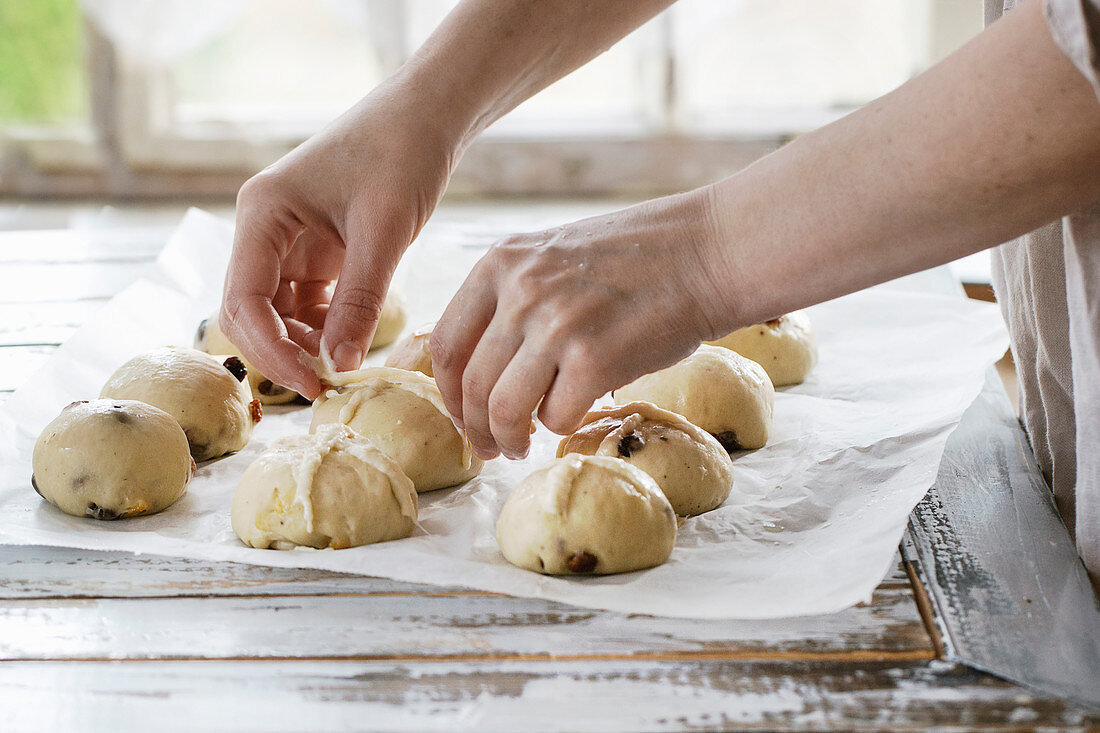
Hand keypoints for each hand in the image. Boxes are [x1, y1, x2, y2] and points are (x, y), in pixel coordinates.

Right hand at [220, 74, 461, 397]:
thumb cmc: (401, 154)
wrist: (426, 117)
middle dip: (281, 351)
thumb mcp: (384, 231)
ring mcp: (287, 241)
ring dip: (304, 343)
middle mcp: (264, 228)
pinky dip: (324, 327)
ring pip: (277, 312)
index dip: (271, 350)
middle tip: (325, 387)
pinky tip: (350, 341)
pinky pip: (306, 302)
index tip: (312, 383)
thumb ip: (360, 299)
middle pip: (250, 311)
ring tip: (343, 365)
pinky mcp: (315, 251)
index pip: (244, 300)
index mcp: (262, 213)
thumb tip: (339, 365)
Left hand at [431, 189, 732, 460]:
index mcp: (500, 263)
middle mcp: (520, 291)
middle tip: (490, 447)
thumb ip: (512, 298)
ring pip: (504, 409)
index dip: (448, 393)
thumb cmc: (636, 259)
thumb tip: (480, 367)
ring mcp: (555, 325)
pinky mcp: (595, 359)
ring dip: (508, 439)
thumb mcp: (553, 256)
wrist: (706, 252)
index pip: (444, 344)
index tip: (462, 414)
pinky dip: (560, 426)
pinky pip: (556, 416)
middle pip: (470, 384)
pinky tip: (571, 418)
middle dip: (475, 428)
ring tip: (520, 447)